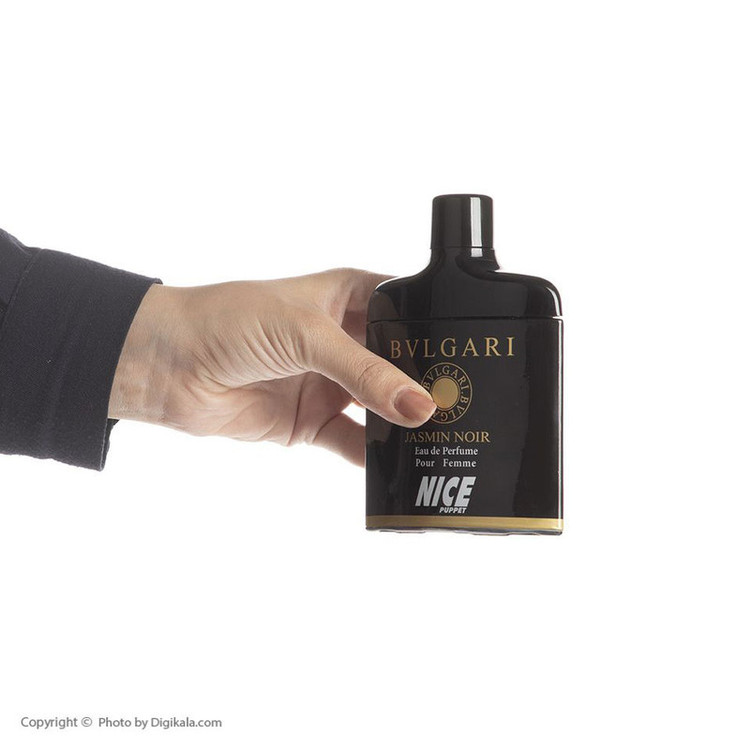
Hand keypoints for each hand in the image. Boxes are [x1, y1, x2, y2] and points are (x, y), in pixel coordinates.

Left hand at [108, 269, 435, 464]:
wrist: (167, 365)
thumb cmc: (228, 321)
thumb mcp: (306, 333)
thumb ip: (364, 371)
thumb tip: (419, 405)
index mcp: (348, 297)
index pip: (408, 311)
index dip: (436, 332)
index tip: (470, 358)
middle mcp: (345, 340)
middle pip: (400, 365)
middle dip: (426, 385)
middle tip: (462, 406)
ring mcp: (330, 383)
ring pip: (381, 407)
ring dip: (403, 424)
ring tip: (441, 440)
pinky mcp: (311, 421)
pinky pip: (353, 442)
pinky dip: (373, 456)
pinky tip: (397, 468)